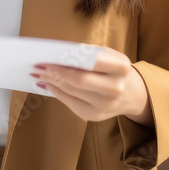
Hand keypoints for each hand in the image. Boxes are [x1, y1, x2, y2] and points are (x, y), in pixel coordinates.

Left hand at [31, 47, 151, 124]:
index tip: (47, 58)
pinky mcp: (94, 116)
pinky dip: (57, 92)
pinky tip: (47, 84)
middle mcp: (116, 88)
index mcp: (121, 67)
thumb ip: (87, 53)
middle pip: (79, 81)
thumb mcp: (108, 54)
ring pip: (72, 92)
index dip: (68, 62)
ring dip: (52, 82)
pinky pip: (70, 102)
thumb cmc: (114, 69)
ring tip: (38, 73)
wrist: (132, 94)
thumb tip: (60, 54)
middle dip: (55, 73)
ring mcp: (105, 105)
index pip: (91, 63)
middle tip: (37, 67)